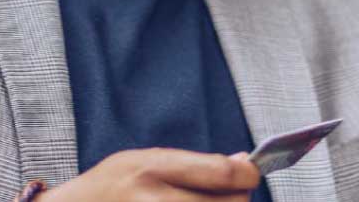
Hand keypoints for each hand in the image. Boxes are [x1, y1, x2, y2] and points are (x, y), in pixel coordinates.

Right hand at [30, 148, 260, 201]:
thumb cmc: (107, 189)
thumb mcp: (141, 160)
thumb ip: (192, 163)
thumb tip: (241, 163)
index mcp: (152, 169)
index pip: (223, 173)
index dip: (248, 172)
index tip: (251, 171)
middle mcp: (156, 201)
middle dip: (238, 197)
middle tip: (231, 192)